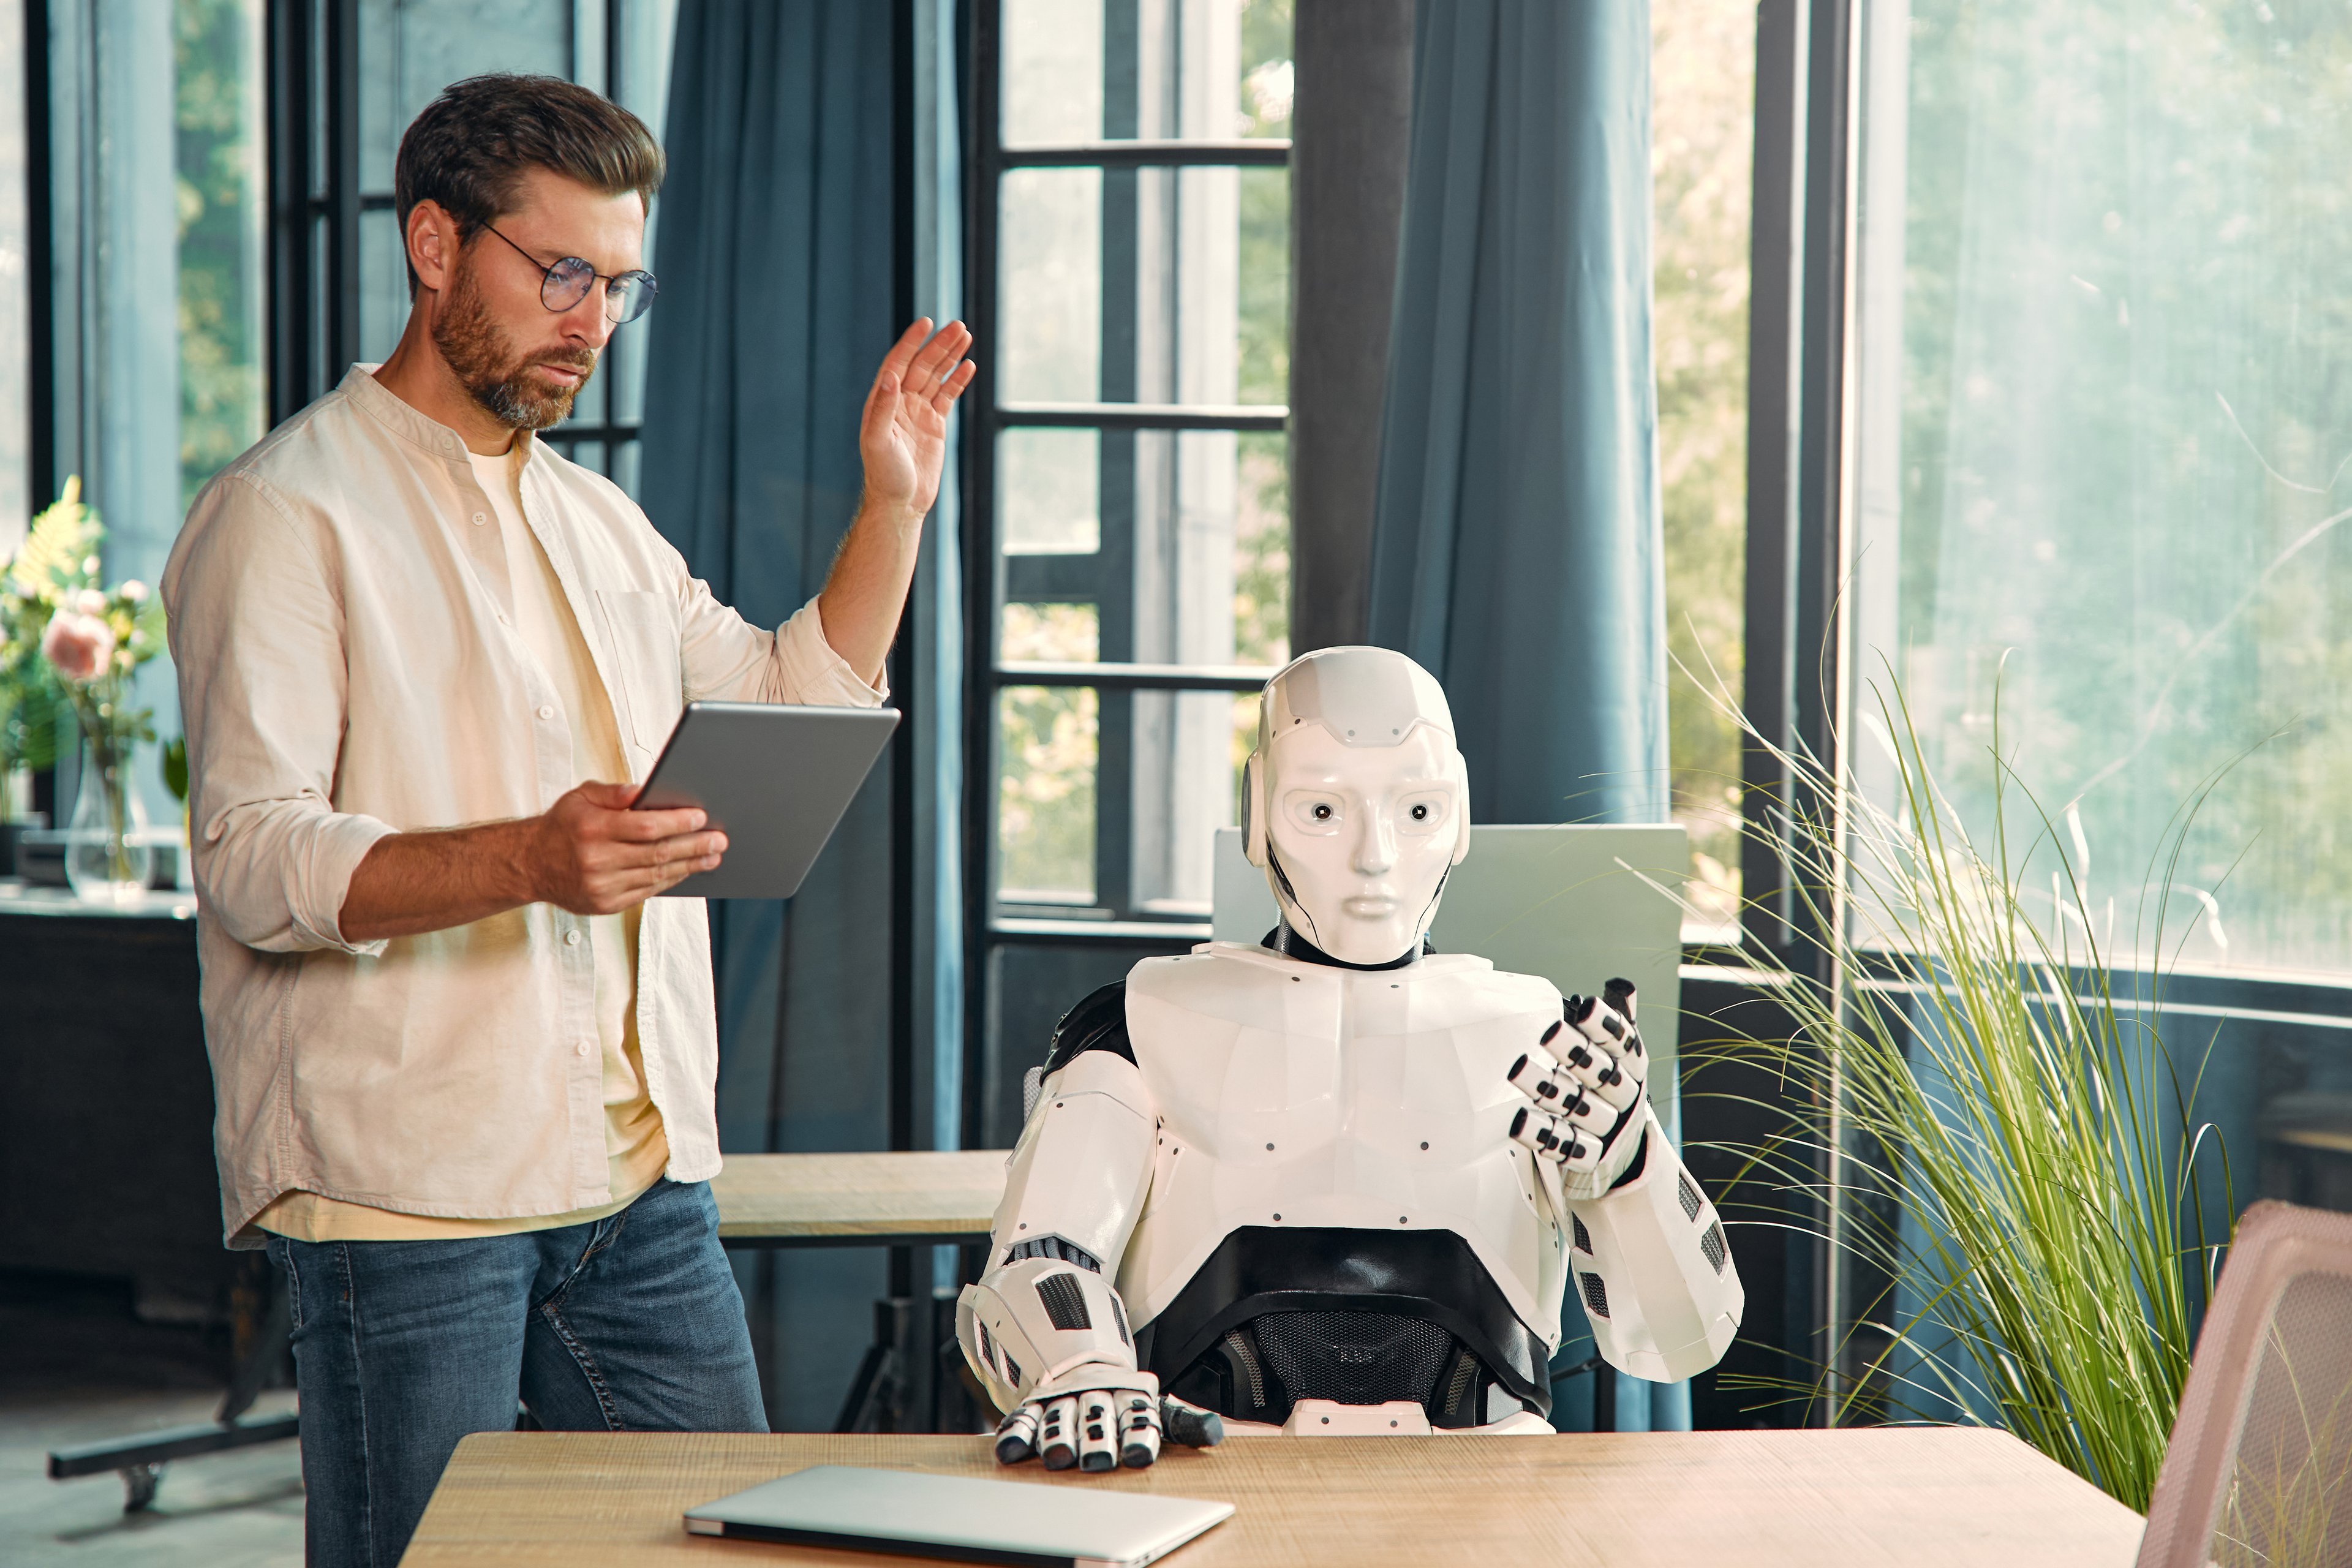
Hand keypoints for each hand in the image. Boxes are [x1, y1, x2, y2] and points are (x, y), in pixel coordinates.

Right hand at [528, 782, 726, 913]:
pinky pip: (647, 891)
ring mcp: (602, 886)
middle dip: (694, 846)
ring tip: (712, 856)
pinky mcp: (606, 904)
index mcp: (592, 829)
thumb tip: (646, 790)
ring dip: (689, 866)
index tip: (701, 817)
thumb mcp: (581, 797)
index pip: (646, 827)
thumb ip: (614, 792)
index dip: (678, 822)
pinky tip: (686, 870)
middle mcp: (597, 860)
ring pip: (656, 875)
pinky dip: (670, 879)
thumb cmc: (562, 825)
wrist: (530, 864)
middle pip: (658, 853)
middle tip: (719, 840)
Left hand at [859, 318, 975, 521]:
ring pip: (936, 377)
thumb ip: (883, 408)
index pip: (898, 363)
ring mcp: (918, 412)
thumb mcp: (879, 442)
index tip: (926, 322)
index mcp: (882, 401)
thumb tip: (890, 378)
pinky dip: (958, 381)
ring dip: (950, 357)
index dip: (911, 342)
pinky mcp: (934, 425)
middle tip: (958, 326)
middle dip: (939, 345)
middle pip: (921, 365)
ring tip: (966, 336)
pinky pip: (947, 396)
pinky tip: (968, 366)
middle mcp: (900, 402)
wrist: (901, 503)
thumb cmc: (884, 475)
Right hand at [990, 1365, 1221, 1472]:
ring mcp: (1062, 1398)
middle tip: (1098, 1461)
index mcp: (1129, 1396)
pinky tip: (1012, 1450)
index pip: (1137, 1416)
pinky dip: (1017, 1433)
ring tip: (1059, 1456)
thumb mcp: (1156, 1405)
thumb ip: (1182, 1421)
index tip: (1140, 1455)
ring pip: (1059, 1417)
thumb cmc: (1124, 1398)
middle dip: (1097, 1439)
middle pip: (1097, 1418)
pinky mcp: (1033, 1404)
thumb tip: (1215, 1433)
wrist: (1082, 1360)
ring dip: (1059, 1437)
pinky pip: (1023, 1418)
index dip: (1139, 1434)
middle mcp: (1095, 1395)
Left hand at [1508, 979, 1649, 1197]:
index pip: (1625, 1046)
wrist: (1623, 1150)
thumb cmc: (1612, 1091)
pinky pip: (1566, 1146)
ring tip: (1518, 1068)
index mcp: (1634, 1069)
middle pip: (1603, 1075)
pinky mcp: (1589, 1158)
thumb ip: (1616, 1025)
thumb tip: (1622, 985)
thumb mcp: (1621, 1059)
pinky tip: (1518, 1120)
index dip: (1606, 1027)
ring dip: (1550, 1089)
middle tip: (1547, 1032)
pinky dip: (1542, 1134)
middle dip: (1576, 1053)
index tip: (1585, 1007)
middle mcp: (1625, 1098)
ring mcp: (1608, 1130)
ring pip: (1580, 1108)